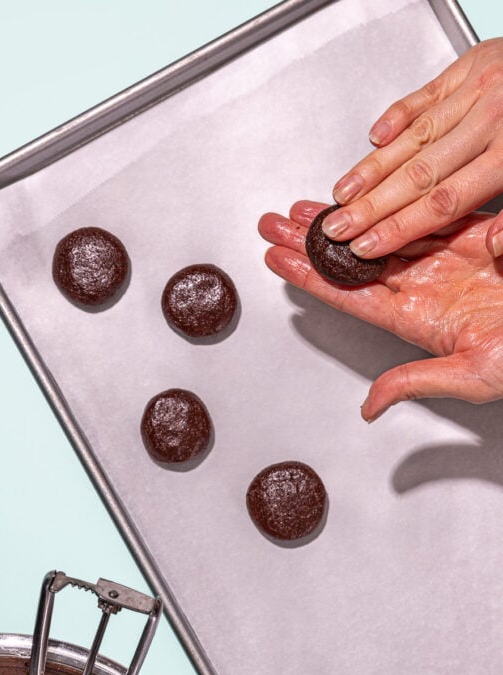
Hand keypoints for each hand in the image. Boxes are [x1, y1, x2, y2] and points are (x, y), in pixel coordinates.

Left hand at [258, 202, 502, 420]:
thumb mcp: (471, 376)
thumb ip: (416, 381)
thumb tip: (371, 406)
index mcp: (417, 318)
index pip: (349, 293)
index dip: (310, 277)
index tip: (276, 261)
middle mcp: (425, 287)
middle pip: (353, 260)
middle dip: (310, 241)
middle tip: (273, 225)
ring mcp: (448, 260)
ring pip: (381, 233)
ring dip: (342, 219)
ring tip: (302, 208)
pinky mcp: (475, 236)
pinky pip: (426, 213)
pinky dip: (393, 201)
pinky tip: (365, 195)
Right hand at [320, 39, 502, 258]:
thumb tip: (497, 246)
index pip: (443, 203)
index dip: (398, 228)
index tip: (366, 246)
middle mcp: (493, 118)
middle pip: (418, 174)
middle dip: (370, 206)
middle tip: (337, 227)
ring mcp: (481, 87)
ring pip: (414, 135)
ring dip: (372, 167)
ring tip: (341, 193)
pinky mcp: (474, 60)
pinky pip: (427, 92)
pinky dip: (397, 114)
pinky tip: (375, 136)